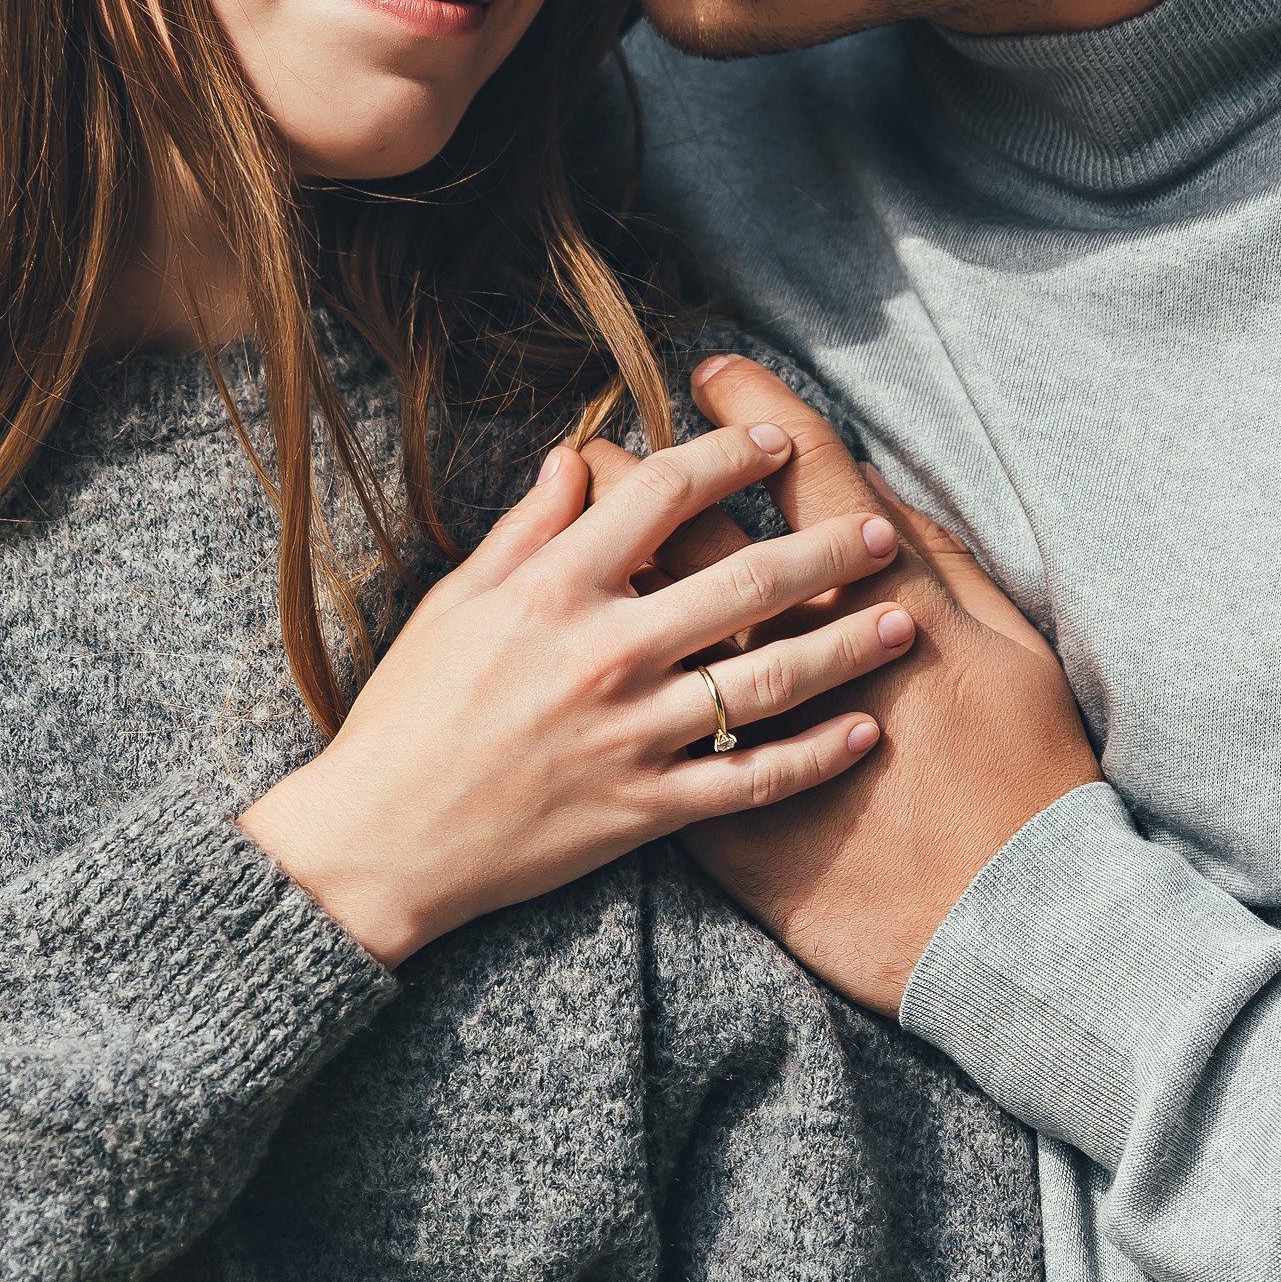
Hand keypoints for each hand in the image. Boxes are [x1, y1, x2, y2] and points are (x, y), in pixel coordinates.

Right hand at [241, 421, 912, 967]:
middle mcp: (603, 652)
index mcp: (552, 589)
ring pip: (767, 678)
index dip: (729, 457)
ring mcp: (630, 735)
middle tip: (880, 528)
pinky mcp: (644, 809)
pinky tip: (864, 731)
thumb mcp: (454, 603)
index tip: (777, 439)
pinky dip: (815, 757)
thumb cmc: (408, 715)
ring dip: (845, 645)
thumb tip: (579, 457)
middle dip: (827, 547)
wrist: (378, 842)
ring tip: (902, 620)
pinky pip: (751, 780)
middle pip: (746, 578)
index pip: (663, 495)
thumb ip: (525, 529)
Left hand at [635, 357, 1100, 1013]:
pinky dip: (613, 680)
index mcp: (885, 603)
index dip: (758, 416)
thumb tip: (882, 501)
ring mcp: (748, 737)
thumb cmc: (1029, 782)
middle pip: (705, 537)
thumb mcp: (1014, 654)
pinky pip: (641, 723)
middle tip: (619, 435)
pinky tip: (584, 641)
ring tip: (581, 516)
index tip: (717, 376)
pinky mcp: (716, 812)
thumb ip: (952, 569)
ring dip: (612, 561)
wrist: (1006, 925)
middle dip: (655, 475)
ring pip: (655, 622)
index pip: (807, 478)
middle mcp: (797, 657)